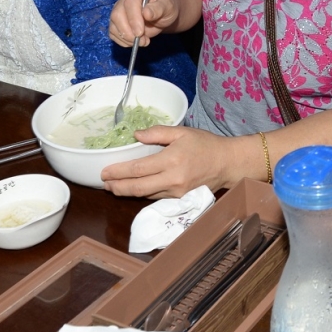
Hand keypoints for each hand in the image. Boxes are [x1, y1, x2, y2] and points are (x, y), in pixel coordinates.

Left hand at [100, 125, 248, 198]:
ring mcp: (176, 193)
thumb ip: (158, 133)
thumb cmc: (205, 145)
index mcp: (172, 160)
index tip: (104, 172)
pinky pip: (155, 197)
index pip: (138, 169)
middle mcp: (172, 180)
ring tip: (114, 187)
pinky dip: (142, 193)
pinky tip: (134, 189)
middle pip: (137, 188)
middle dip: (117, 187)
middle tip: (104, 184)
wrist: (227, 164)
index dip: (118, 172)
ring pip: (145, 195)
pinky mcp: (179, 199)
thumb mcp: (182, 132)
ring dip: (127, 192)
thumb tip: (136, 136)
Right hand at [109, 0, 177, 46]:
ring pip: (113, 24)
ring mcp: (119, 9)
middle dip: (127, 31)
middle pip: (117, 14)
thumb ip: (158, 8)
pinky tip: (135, 43)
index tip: (140, 33)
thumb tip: (146, 13)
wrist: (163, 13)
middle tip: (142, 41)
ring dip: (126, 38)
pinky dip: (122, 41)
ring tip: (143, 42)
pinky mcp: (117, 21)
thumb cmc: (166, 7)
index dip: (133, 19)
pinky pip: (113, 32)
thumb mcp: (168, 6)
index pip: (130, 3)